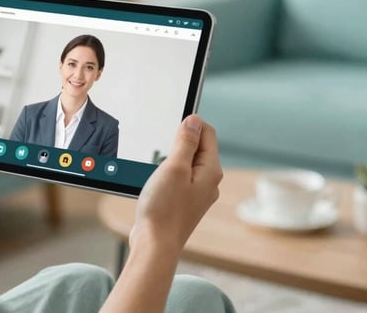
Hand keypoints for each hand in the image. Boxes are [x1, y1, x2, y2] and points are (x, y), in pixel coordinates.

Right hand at [130, 115, 222, 254]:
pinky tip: (155, 183)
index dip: (189, 124)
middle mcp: (209, 182)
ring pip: (186, 163)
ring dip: (170, 160)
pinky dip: (166, 174)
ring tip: (156, 171)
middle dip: (178, 143)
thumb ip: (186, 142)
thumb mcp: (174, 167)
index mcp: (211, 171)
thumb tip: (194, 120)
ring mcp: (197, 193)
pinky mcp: (184, 202)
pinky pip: (179, 178)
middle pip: (197, 147)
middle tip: (160, 152)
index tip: (169, 128)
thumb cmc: (164, 209)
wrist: (155, 245)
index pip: (207, 133)